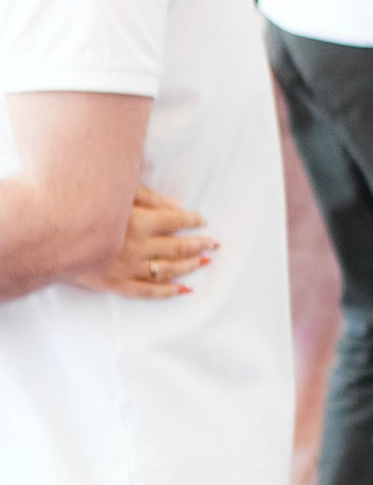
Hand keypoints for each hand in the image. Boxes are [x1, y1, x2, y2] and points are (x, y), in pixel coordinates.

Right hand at [73, 182, 215, 296]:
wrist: (46, 235)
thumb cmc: (81, 207)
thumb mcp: (114, 192)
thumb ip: (146, 197)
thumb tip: (176, 207)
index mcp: (137, 222)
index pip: (174, 222)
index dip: (191, 221)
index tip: (202, 221)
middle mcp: (136, 247)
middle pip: (176, 247)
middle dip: (198, 245)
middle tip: (213, 244)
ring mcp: (126, 268)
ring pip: (167, 270)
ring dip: (189, 266)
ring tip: (205, 262)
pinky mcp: (115, 284)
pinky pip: (147, 292)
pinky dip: (168, 292)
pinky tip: (185, 290)